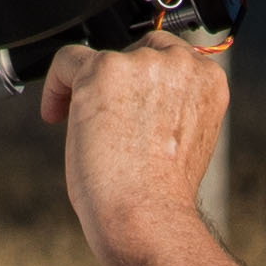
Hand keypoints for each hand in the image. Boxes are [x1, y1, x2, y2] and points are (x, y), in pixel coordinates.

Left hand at [41, 29, 231, 265]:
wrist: (147, 214)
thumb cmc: (163, 194)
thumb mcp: (187, 138)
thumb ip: (173, 105)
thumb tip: (137, 97)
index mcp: (209, 80)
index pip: (172, 59)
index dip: (145, 83)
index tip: (129, 109)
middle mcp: (181, 64)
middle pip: (139, 51)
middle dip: (121, 81)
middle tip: (105, 119)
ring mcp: (142, 64)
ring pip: (104, 58)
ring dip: (90, 90)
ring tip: (86, 130)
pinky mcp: (104, 70)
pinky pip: (68, 60)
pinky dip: (56, 86)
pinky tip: (56, 114)